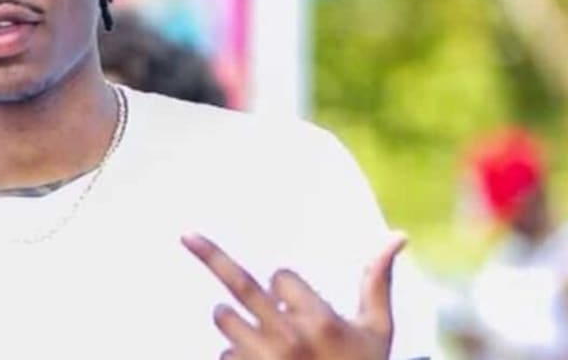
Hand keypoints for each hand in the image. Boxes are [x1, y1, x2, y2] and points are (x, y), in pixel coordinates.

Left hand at [182, 233, 404, 359]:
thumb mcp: (377, 330)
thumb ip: (376, 282)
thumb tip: (397, 235)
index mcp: (321, 323)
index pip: (281, 277)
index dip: (286, 286)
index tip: (296, 302)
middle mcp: (289, 340)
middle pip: (240, 287)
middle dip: (212, 258)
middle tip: (186, 235)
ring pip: (224, 318)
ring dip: (232, 319)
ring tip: (258, 335)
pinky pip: (224, 354)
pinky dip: (235, 355)